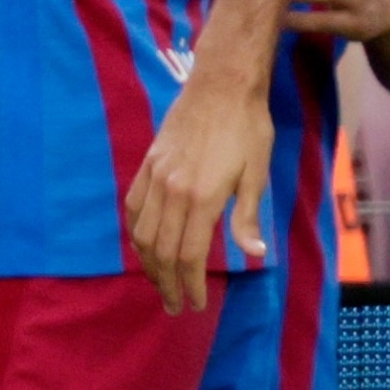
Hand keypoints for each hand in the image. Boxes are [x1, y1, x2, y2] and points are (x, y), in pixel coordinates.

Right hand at [124, 71, 273, 312]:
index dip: (190, 285)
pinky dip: (135, 232)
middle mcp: (173, 191)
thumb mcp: (256, 173)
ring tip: (159, 282)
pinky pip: (133, 207)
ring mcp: (156, 177)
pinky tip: (143, 245)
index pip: (188, 256)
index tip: (195, 304)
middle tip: (174, 305)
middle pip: (161, 251)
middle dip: (166, 284)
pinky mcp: (148, 164)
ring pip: (142, 233)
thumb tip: (254, 253)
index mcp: (202, 198)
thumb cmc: (247, 128)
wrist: (221, 84)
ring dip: (148, 264)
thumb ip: (247, 216)